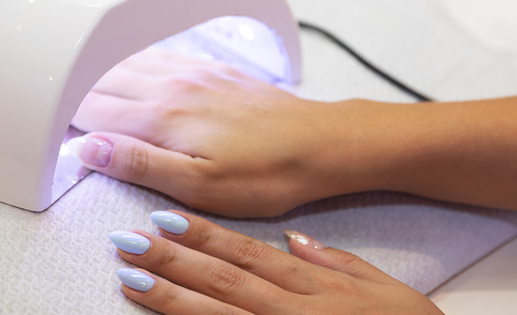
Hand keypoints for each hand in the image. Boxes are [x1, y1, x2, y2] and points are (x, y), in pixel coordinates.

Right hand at [71, 48, 373, 216]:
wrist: (321, 143)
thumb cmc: (267, 172)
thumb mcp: (199, 186)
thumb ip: (139, 163)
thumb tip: (89, 147)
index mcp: (162, 117)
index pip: (94, 111)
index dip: (62, 116)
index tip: (40, 120)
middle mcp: (172, 87)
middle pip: (105, 82)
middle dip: (72, 88)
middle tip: (48, 94)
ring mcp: (194, 74)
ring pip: (129, 63)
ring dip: (99, 69)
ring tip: (75, 72)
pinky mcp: (214, 71)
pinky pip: (161, 54)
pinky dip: (135, 58)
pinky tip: (134, 61)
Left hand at [109, 210, 443, 314]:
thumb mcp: (388, 292)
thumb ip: (338, 263)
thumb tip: (295, 239)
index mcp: (317, 290)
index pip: (249, 254)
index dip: (205, 235)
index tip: (167, 218)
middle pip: (224, 281)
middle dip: (172, 261)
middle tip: (128, 242)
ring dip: (172, 299)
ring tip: (131, 280)